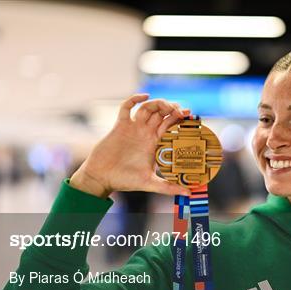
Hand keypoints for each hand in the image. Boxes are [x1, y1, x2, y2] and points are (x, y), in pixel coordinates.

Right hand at [70, 94, 191, 197]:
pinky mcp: (120, 125)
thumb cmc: (124, 181)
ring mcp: (133, 128)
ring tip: (167, 106)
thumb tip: (188, 193)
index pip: (170, 126)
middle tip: (180, 111)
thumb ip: (168, 187)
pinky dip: (135, 99)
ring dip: (158, 103)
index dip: (180, 120)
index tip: (189, 118)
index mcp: (155, 144)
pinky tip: (144, 96)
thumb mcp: (149, 183)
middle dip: (172, 108)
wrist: (101, 178)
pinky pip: (127, 107)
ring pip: (148, 108)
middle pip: (162, 113)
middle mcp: (145, 133)